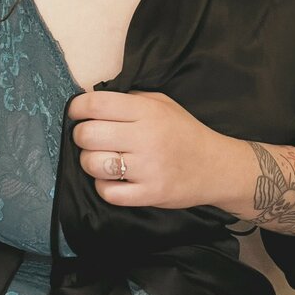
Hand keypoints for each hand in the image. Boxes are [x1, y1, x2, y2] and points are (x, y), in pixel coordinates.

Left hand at [67, 89, 222, 207]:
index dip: (77, 108)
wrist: (217, 167)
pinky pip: (107, 192)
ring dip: (90, 162)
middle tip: (90, 138)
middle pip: (88, 135)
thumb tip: (93, 101)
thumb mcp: (162, 103)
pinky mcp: (150, 194)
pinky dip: (104, 186)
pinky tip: (114, 179)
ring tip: (102, 159)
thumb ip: (130, 99)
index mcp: (147, 112)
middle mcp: (146, 137)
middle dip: (81, 136)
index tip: (76, 113)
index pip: (96, 104)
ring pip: (93, 164)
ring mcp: (148, 168)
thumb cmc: (184, 132)